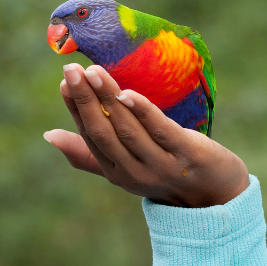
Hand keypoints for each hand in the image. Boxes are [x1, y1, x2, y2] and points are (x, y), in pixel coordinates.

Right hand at [44, 63, 249, 207]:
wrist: (217, 196)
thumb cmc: (166, 173)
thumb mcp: (126, 167)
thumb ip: (90, 153)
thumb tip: (49, 135)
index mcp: (116, 172)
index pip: (91, 136)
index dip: (76, 109)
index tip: (65, 81)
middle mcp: (134, 172)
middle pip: (105, 132)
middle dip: (86, 100)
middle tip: (72, 69)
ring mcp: (161, 165)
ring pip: (128, 129)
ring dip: (109, 98)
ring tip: (94, 72)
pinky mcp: (187, 154)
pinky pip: (161, 131)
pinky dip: (142, 111)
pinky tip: (127, 93)